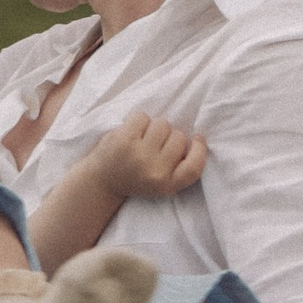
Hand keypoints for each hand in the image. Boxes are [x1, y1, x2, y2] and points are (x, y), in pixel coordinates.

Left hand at [89, 112, 208, 205]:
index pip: (194, 167)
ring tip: (142, 139)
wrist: (102, 181)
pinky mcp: (124, 140)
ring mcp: (140, 155)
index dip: (199, 150)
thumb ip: (179, 166)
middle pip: (179, 137)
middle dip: (169, 137)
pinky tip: (131, 132)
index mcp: (167, 185)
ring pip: (162, 124)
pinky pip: (142, 117)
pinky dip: (137, 121)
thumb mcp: (163, 183)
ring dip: (153, 127)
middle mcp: (155, 172)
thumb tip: (197, 137)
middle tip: (154, 146)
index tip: (197, 139)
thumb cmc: (136, 177)